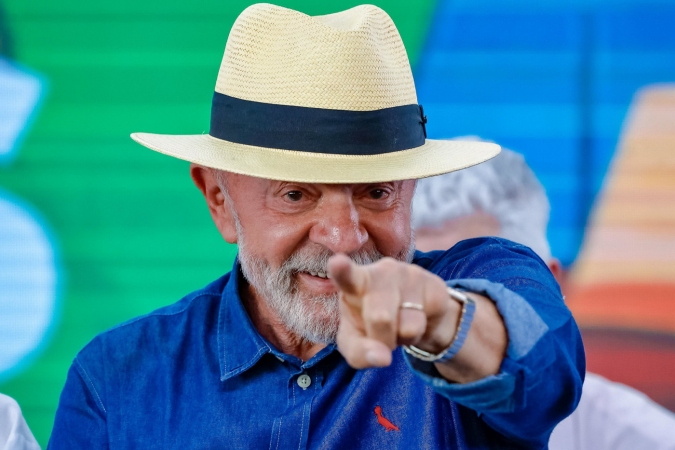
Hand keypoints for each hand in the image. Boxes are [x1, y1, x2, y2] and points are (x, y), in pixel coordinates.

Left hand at [327, 253, 459, 368]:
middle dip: (382, 339)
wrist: (415, 316)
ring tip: (401, 324)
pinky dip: (420, 333)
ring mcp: (409, 274)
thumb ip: (359, 353)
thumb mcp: (357, 343)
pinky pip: (424, 324)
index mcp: (354, 282)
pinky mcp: (432, 285)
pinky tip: (418, 317)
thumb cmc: (373, 325)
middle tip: (382, 336)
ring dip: (403, 337)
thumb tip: (382, 358)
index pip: (346, 274)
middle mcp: (381, 271)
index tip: (337, 263)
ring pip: (407, 325)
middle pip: (380, 318)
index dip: (342, 270)